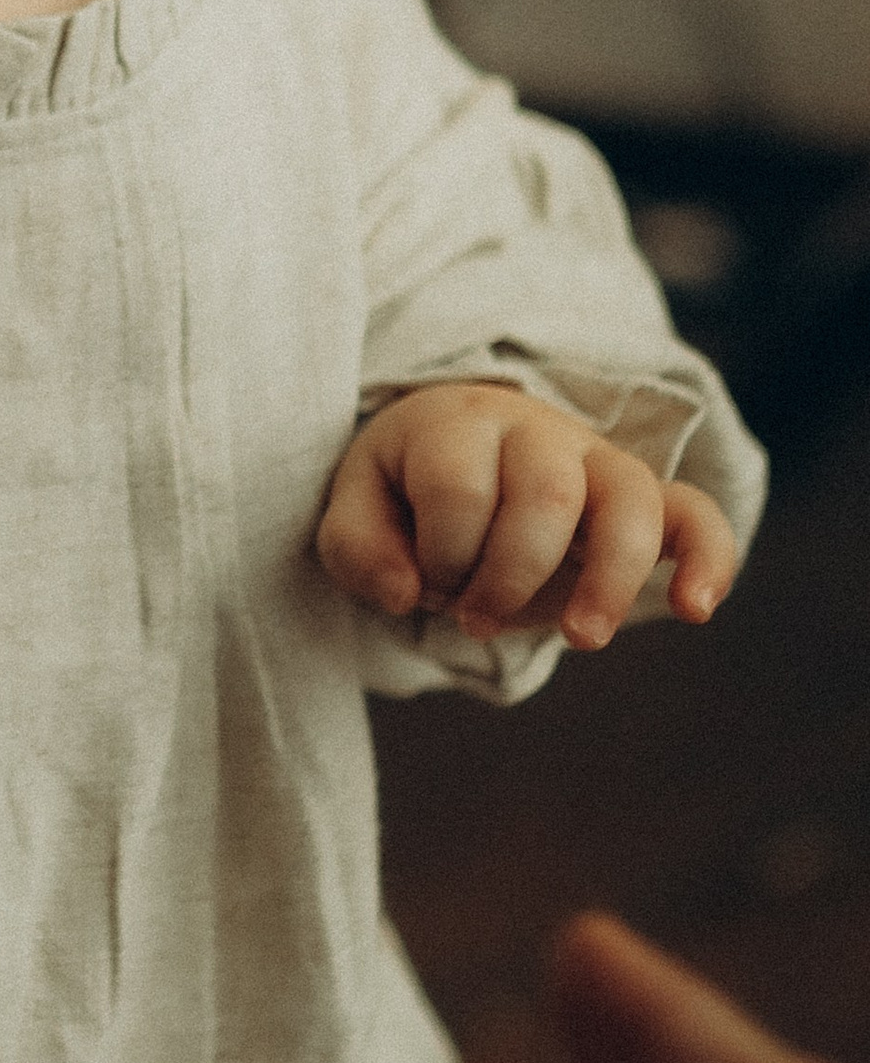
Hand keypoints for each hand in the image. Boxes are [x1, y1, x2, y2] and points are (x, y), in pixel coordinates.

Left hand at [317, 382, 736, 649]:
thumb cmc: (405, 492)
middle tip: (473, 618)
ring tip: (580, 638)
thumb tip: (405, 593)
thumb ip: (357, 549)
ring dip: (607, 579)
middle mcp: (536, 430)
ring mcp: (596, 460)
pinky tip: (695, 609)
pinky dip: (708, 557)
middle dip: (508, 577)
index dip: (440, 554)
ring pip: (630, 499)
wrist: (455, 455)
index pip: (460, 488)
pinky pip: (696, 513)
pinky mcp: (641, 500)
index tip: (425, 582)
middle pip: (546, 495)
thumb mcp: (355, 510)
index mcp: (459, 424)